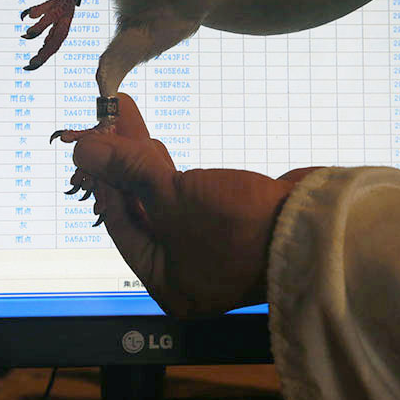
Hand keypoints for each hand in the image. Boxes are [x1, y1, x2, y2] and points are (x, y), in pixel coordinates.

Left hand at [72, 94, 317, 316]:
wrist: (315, 226)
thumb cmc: (238, 226)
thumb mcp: (173, 195)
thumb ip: (127, 170)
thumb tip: (84, 150)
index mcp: (166, 282)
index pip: (121, 225)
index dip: (104, 180)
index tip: (91, 143)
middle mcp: (186, 270)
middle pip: (140, 209)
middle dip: (122, 163)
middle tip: (105, 122)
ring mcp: (210, 246)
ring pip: (162, 197)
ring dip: (143, 159)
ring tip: (125, 116)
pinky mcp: (231, 222)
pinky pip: (187, 194)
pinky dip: (171, 170)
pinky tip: (154, 145)